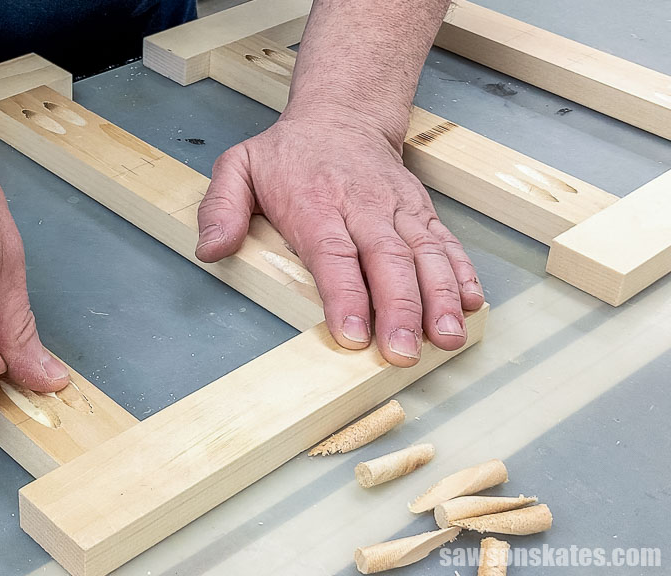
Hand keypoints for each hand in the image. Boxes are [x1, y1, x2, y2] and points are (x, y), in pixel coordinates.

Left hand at [194, 113, 483, 365]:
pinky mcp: (421, 213)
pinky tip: (472, 305)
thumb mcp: (238, 167)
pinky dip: (462, 274)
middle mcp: (364, 207)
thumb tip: (210, 249)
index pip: (334, 255)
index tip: (354, 334)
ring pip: (425, 255)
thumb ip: (222, 208)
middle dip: (400, 310)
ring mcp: (398, 210)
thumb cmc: (288, 153)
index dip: (346, 296)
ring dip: (440, 298)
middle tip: (404, 353)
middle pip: (387, 261)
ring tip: (447, 338)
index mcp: (316, 204)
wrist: (341, 113)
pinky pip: (445, 244)